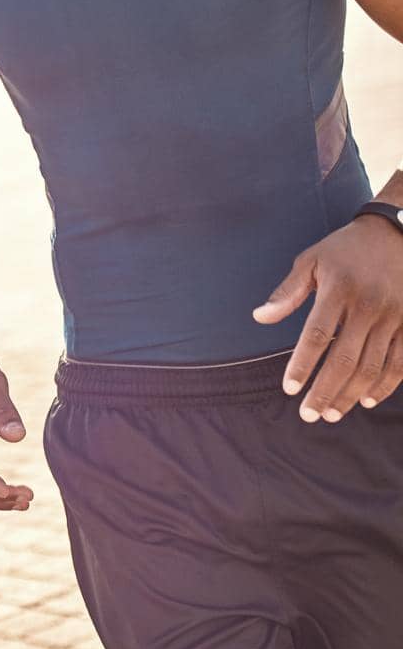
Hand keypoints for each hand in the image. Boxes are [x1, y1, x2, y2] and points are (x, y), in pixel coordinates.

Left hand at [254, 217, 402, 420]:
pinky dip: (386, 385)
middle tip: (308, 415)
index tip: (289, 389)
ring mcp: (394, 317)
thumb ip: (287, 292)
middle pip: (346, 359)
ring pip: (373, 366)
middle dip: (325, 391)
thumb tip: (259, 317)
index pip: (317, 336)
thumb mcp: (311, 260)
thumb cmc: (345, 248)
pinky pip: (402, 362)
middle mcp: (368, 307)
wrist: (397, 233)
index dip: (303, 365)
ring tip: (332, 414)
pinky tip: (367, 399)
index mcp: (339, 291)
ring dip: (351, 394)